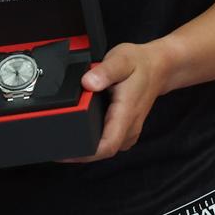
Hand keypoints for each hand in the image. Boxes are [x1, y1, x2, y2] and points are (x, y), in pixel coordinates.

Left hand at [65, 41, 171, 162]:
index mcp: (126, 113)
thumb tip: (88, 82)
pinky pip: (109, 141)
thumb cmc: (140, 64)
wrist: (158, 67)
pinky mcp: (126, 130)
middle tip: (56, 145)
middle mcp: (129, 127)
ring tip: (65, 139)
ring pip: (105, 148)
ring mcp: (129, 131)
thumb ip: (104, 71)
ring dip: (86, 147)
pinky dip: (94, 140)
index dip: (84, 155)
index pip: (107, 146)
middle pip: (103, 151)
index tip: (64, 153)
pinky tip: (82, 131)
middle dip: (79, 152)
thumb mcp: (122, 60)